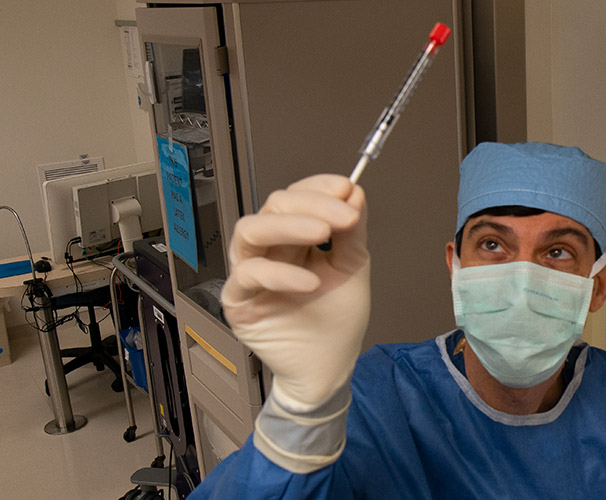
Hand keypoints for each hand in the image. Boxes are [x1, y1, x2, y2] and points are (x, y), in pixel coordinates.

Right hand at [221, 174, 369, 408]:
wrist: (330, 367)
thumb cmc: (336, 320)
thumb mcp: (352, 268)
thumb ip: (351, 231)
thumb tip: (353, 191)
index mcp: (294, 237)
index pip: (296, 196)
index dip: (318, 188)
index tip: (346, 189)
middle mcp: (268, 249)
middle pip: (274, 206)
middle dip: (311, 204)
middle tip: (344, 214)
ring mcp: (249, 272)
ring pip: (251, 230)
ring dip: (289, 225)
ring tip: (323, 232)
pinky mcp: (238, 300)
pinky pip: (250, 274)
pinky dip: (281, 273)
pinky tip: (310, 282)